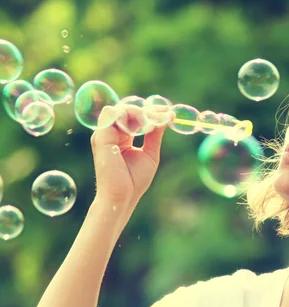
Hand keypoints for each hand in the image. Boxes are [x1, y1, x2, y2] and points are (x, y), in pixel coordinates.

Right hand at [90, 106, 171, 223]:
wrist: (122, 197)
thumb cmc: (134, 180)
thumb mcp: (150, 153)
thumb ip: (155, 134)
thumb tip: (166, 116)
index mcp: (121, 137)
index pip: (134, 116)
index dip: (151, 111)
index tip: (170, 112)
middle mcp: (111, 133)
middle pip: (129, 110)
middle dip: (150, 110)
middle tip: (166, 114)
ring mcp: (104, 134)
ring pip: (121, 109)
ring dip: (141, 112)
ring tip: (155, 123)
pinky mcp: (101, 137)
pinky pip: (114, 115)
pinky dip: (132, 116)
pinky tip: (146, 126)